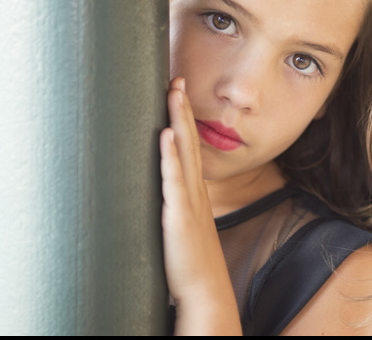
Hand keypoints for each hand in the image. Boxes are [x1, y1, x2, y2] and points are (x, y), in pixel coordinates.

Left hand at [159, 76, 237, 325]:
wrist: (205, 291)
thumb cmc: (191, 266)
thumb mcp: (185, 230)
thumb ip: (177, 211)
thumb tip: (165, 201)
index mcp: (193, 194)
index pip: (190, 149)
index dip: (185, 120)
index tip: (178, 95)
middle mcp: (194, 192)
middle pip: (190, 141)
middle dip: (182, 109)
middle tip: (176, 80)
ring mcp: (188, 201)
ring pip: (184, 152)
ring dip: (179, 120)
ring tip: (174, 93)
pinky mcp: (178, 215)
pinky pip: (175, 179)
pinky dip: (172, 156)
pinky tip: (167, 135)